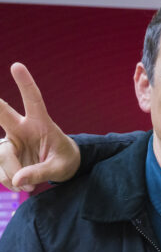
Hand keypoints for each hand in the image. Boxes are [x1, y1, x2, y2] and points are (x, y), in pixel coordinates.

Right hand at [0, 62, 80, 191]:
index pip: (33, 101)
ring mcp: (8, 142)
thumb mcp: (60, 168)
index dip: (25, 84)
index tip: (17, 66)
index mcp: (40, 123)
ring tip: (29, 185)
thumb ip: (41, 172)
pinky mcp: (2, 156)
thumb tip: (19, 179)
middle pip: (1, 113)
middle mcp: (20, 128)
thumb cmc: (64, 160)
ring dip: (11, 174)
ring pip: (0, 156)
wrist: (60, 168)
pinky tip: (21, 183)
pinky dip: (9, 181)